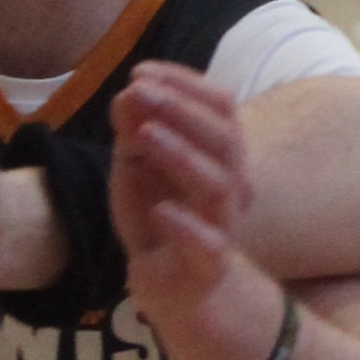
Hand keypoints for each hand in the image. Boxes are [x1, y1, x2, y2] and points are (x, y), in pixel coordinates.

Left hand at [112, 64, 280, 359]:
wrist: (175, 288)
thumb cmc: (160, 218)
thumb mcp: (136, 168)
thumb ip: (132, 131)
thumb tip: (128, 93)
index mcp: (220, 154)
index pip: (220, 105)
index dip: (185, 84)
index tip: (141, 72)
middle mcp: (231, 184)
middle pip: (225, 137)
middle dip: (181, 109)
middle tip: (139, 92)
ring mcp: (223, 225)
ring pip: (217, 184)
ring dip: (181, 154)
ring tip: (142, 135)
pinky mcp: (208, 265)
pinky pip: (207, 243)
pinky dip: (183, 224)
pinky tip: (159, 210)